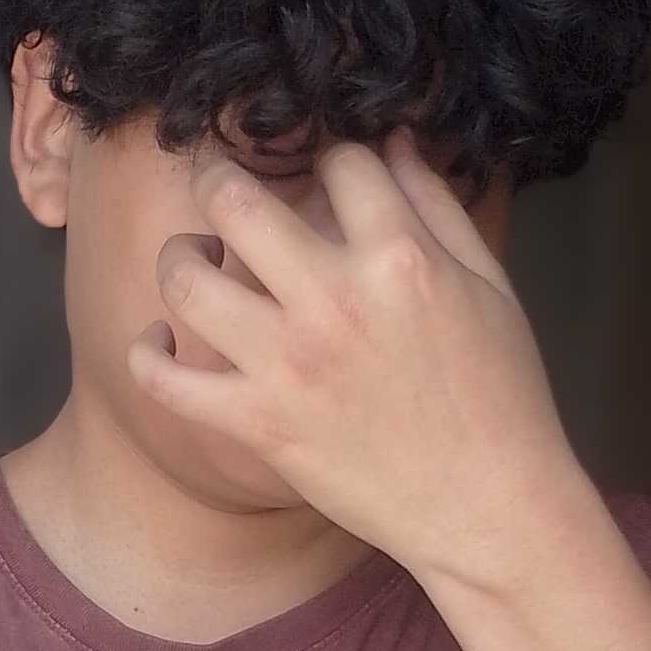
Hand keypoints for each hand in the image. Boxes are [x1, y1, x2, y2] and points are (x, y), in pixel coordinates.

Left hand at [127, 128, 586, 588]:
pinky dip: (149, 356)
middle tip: (214, 178)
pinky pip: (167, 382)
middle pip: (233, 200)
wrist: (487, 508)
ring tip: (195, 260)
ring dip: (178, 256)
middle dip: (214, 173)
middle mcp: (332, 302)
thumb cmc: (501, 396)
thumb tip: (395, 142)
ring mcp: (287, 365)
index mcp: (398, 260)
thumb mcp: (490, 285)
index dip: (333, 158)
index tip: (328, 176)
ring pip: (185, 281)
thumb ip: (438, 206)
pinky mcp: (259, 425)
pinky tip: (161, 343)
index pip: (340, 163)